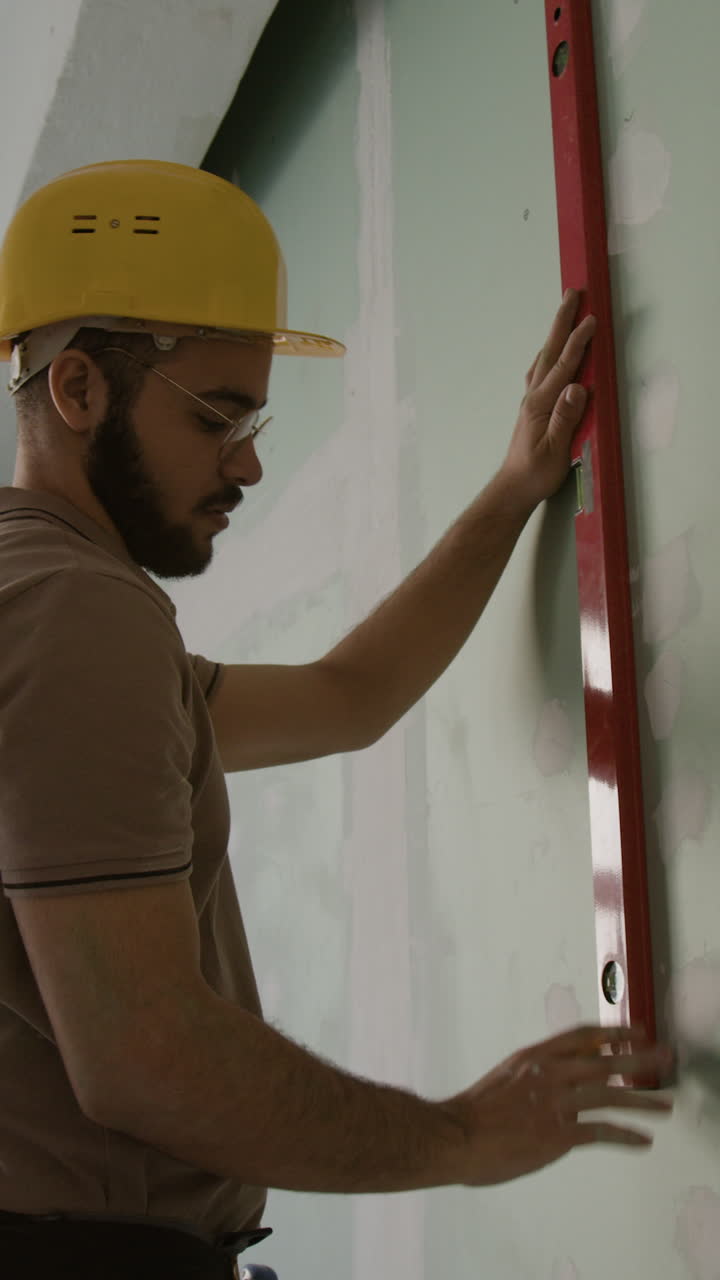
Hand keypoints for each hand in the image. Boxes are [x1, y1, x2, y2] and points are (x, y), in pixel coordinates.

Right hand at [445, 1025, 673, 1186]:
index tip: (637, 1031)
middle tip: (665, 1058)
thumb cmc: (475, 1113)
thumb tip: (557, 1082)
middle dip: (640, 1059)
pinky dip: (626, 1135)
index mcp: (534, 1056)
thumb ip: (535, 1076)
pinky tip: (642, 1140)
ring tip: (665, 1106)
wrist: (455, 1135)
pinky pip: (602, 1132)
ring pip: (610, 1094)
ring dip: (642, 1100)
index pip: (583, 1035)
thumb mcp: (506, 1077)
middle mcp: (549, 1074)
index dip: (613, 1032)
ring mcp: (555, 1103)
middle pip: (606, 1061)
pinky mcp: (558, 1134)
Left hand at [499, 289, 595, 510]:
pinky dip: (548, 354)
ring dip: (555, 334)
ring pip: (544, 358)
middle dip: (562, 322)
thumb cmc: (536, 473)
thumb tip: (578, 387)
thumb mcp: (556, 449)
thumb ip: (566, 417)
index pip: (564, 366)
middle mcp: (534, 397)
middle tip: (572, 293)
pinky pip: (540, 371)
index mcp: (542, 403)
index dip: (578, 341)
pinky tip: (549, 352)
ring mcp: (531, 401)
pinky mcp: (532, 408)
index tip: (591, 318)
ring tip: (564, 313)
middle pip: (550, 351)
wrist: (513, 488)